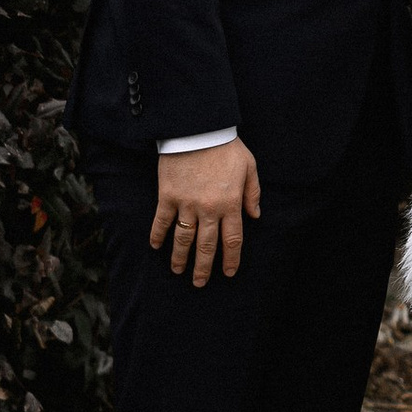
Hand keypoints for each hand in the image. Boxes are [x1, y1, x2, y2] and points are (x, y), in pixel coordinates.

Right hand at [152, 136, 259, 284]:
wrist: (197, 129)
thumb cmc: (225, 146)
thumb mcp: (249, 166)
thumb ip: (252, 193)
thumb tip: (256, 216)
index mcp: (231, 204)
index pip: (232, 240)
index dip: (230, 259)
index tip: (228, 272)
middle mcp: (209, 209)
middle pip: (207, 246)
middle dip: (203, 267)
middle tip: (199, 283)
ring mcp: (187, 204)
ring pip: (183, 239)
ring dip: (180, 258)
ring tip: (178, 271)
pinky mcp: (168, 196)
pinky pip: (162, 221)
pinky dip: (158, 235)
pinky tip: (156, 246)